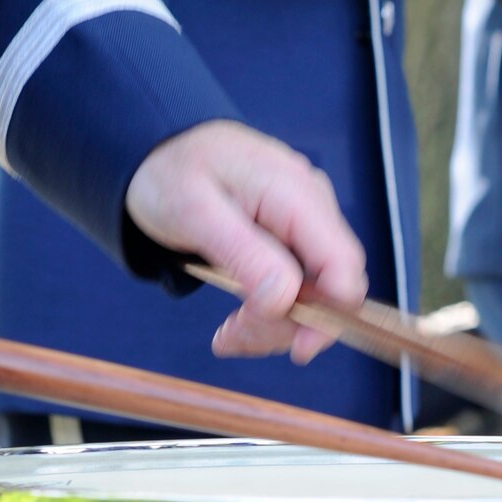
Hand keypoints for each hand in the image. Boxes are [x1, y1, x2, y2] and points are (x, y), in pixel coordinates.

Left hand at [125, 120, 368, 363]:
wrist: (158, 152)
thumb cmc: (171, 172)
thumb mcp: (194, 211)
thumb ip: (243, 252)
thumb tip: (285, 298)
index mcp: (296, 194)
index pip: (343, 264)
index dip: (331, 313)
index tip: (297, 349)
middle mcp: (311, 208)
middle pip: (330, 288)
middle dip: (287, 324)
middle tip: (232, 337)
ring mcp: (303, 224)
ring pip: (313, 296)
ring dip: (272, 325)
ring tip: (225, 336)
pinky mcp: (290, 239)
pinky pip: (294, 288)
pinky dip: (267, 313)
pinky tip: (235, 325)